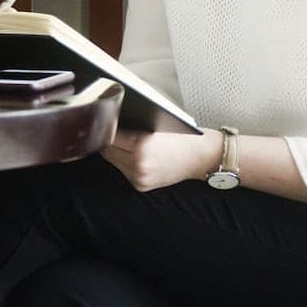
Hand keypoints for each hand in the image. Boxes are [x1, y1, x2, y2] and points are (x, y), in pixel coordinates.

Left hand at [100, 128, 223, 191]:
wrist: (201, 157)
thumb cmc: (184, 138)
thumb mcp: (157, 123)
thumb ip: (134, 123)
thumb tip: (111, 120)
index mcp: (142, 146)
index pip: (110, 135)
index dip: (107, 127)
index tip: (105, 121)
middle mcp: (139, 165)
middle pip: (107, 150)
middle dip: (109, 140)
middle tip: (113, 131)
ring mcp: (140, 178)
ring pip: (112, 161)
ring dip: (115, 151)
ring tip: (124, 143)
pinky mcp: (141, 186)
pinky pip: (122, 170)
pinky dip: (124, 162)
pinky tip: (133, 155)